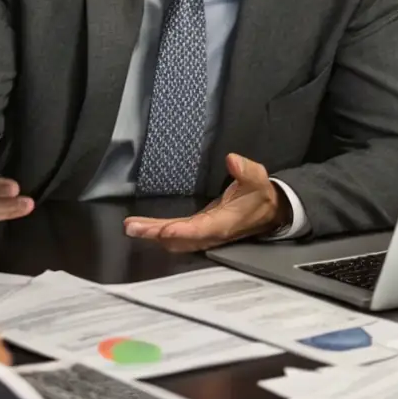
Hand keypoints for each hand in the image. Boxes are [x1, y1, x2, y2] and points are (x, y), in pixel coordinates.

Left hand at [123, 154, 288, 251]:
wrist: (266, 212)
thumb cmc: (259, 194)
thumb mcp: (258, 179)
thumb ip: (246, 170)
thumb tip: (232, 159)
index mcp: (225, 223)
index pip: (202, 229)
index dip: (182, 231)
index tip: (163, 230)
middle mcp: (211, 233)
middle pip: (180, 238)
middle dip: (156, 233)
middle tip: (132, 227)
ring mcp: (203, 234)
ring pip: (175, 239)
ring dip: (153, 234)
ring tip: (131, 227)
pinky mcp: (197, 231)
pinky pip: (175, 235)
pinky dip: (158, 233)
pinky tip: (143, 228)